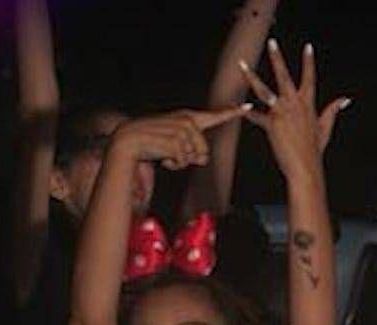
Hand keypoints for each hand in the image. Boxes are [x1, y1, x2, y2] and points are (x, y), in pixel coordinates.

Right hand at [115, 106, 248, 171]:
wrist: (128, 141)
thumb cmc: (152, 144)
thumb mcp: (175, 145)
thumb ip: (192, 150)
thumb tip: (203, 159)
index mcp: (189, 119)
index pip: (215, 116)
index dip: (232, 113)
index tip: (247, 107)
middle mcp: (188, 120)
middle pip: (204, 152)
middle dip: (191, 159)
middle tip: (172, 155)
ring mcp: (181, 128)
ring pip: (194, 158)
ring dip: (179, 162)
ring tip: (164, 153)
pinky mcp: (175, 138)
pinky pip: (183, 161)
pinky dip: (173, 165)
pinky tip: (162, 158)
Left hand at [239, 38, 349, 179]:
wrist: (305, 167)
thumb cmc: (315, 149)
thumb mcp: (325, 127)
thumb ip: (333, 110)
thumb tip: (345, 99)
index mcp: (308, 103)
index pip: (309, 77)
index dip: (309, 61)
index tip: (307, 47)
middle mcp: (294, 104)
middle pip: (284, 75)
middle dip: (277, 58)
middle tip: (272, 43)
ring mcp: (281, 113)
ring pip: (263, 90)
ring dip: (251, 76)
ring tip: (242, 64)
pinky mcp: (270, 125)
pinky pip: (256, 117)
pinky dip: (247, 114)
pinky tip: (239, 108)